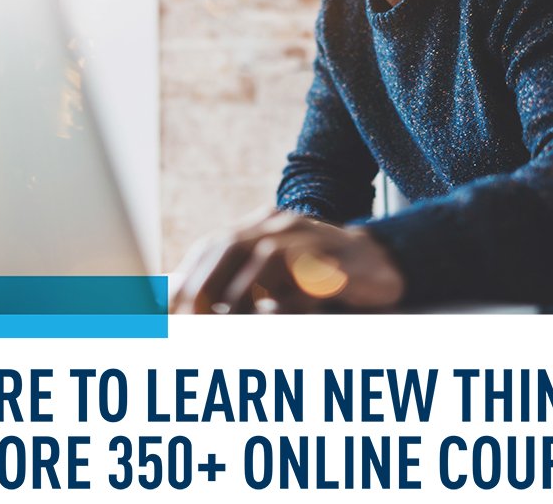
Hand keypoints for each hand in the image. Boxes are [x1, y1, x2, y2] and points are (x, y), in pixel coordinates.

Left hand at [171, 209, 404, 313]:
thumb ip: (238, 288)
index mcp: (262, 226)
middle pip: (231, 245)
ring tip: (222, 327)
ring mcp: (313, 239)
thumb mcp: (275, 280)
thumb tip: (187, 312)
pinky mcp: (339, 263)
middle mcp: (283, 226)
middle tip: (188, 322)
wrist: (384, 265)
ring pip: (267, 258)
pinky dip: (284, 303)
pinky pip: (307, 278)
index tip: (168, 313)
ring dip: (240, 297)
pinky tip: (268, 322)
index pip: (212, 246)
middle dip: (204, 285)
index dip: (187, 277)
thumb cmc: (321, 280)